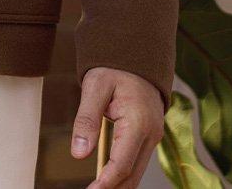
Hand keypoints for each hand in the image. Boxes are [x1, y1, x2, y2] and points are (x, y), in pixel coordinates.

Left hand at [70, 66, 167, 188]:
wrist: (136, 55)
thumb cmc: (115, 68)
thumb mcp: (95, 86)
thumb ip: (86, 119)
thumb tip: (78, 154)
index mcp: (138, 122)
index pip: (122, 163)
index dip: (106, 182)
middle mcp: (151, 133)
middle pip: (132, 174)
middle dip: (112, 188)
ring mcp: (153, 136)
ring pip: (136, 172)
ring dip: (118, 185)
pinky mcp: (149, 136)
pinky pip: (137, 162)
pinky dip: (123, 174)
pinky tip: (108, 181)